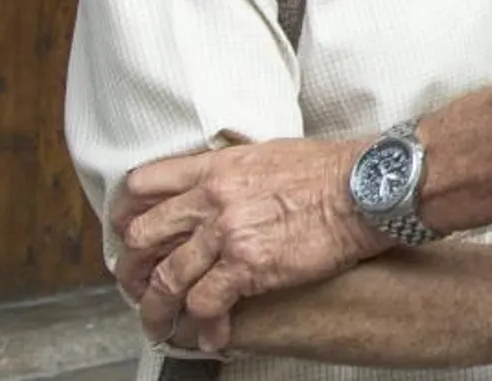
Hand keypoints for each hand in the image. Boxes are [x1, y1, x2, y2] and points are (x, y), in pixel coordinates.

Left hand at [111, 136, 385, 352]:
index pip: (143, 185)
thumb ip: (236, 171)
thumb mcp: (271, 155)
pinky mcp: (247, 266)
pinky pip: (206, 304)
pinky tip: (213, 336)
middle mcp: (212, 199)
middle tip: (137, 287)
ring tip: (161, 327)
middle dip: (132, 269)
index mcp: (215, 168)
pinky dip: (204, 327)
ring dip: (157, 310)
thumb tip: (225, 186)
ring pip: (167, 279)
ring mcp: (226, 233)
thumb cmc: (332, 170)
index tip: (127, 235)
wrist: (366, 187)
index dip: (126, 215)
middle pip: (143, 236)